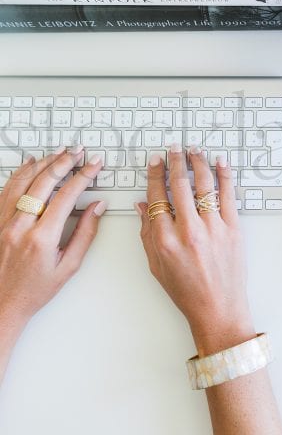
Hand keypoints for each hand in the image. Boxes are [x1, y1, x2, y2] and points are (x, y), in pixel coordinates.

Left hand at [0, 147, 105, 329]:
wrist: (3, 304)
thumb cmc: (35, 290)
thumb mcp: (69, 266)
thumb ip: (85, 233)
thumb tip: (97, 207)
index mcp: (41, 238)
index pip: (66, 196)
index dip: (84, 176)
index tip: (94, 165)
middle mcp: (19, 226)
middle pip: (44, 182)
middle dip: (65, 162)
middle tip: (78, 151)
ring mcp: (4, 222)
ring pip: (23, 181)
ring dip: (44, 163)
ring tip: (59, 152)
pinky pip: (7, 189)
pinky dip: (20, 173)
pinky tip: (31, 164)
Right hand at [138, 145, 255, 356]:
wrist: (218, 310)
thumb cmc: (186, 291)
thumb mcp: (156, 265)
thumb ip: (147, 233)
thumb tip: (142, 205)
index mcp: (165, 239)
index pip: (156, 196)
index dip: (154, 173)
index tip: (155, 160)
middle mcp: (188, 230)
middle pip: (178, 184)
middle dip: (175, 160)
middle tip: (173, 148)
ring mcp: (213, 228)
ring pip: (203, 184)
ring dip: (198, 162)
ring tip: (194, 149)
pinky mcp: (233, 229)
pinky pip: (228, 195)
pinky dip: (224, 175)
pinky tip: (220, 162)